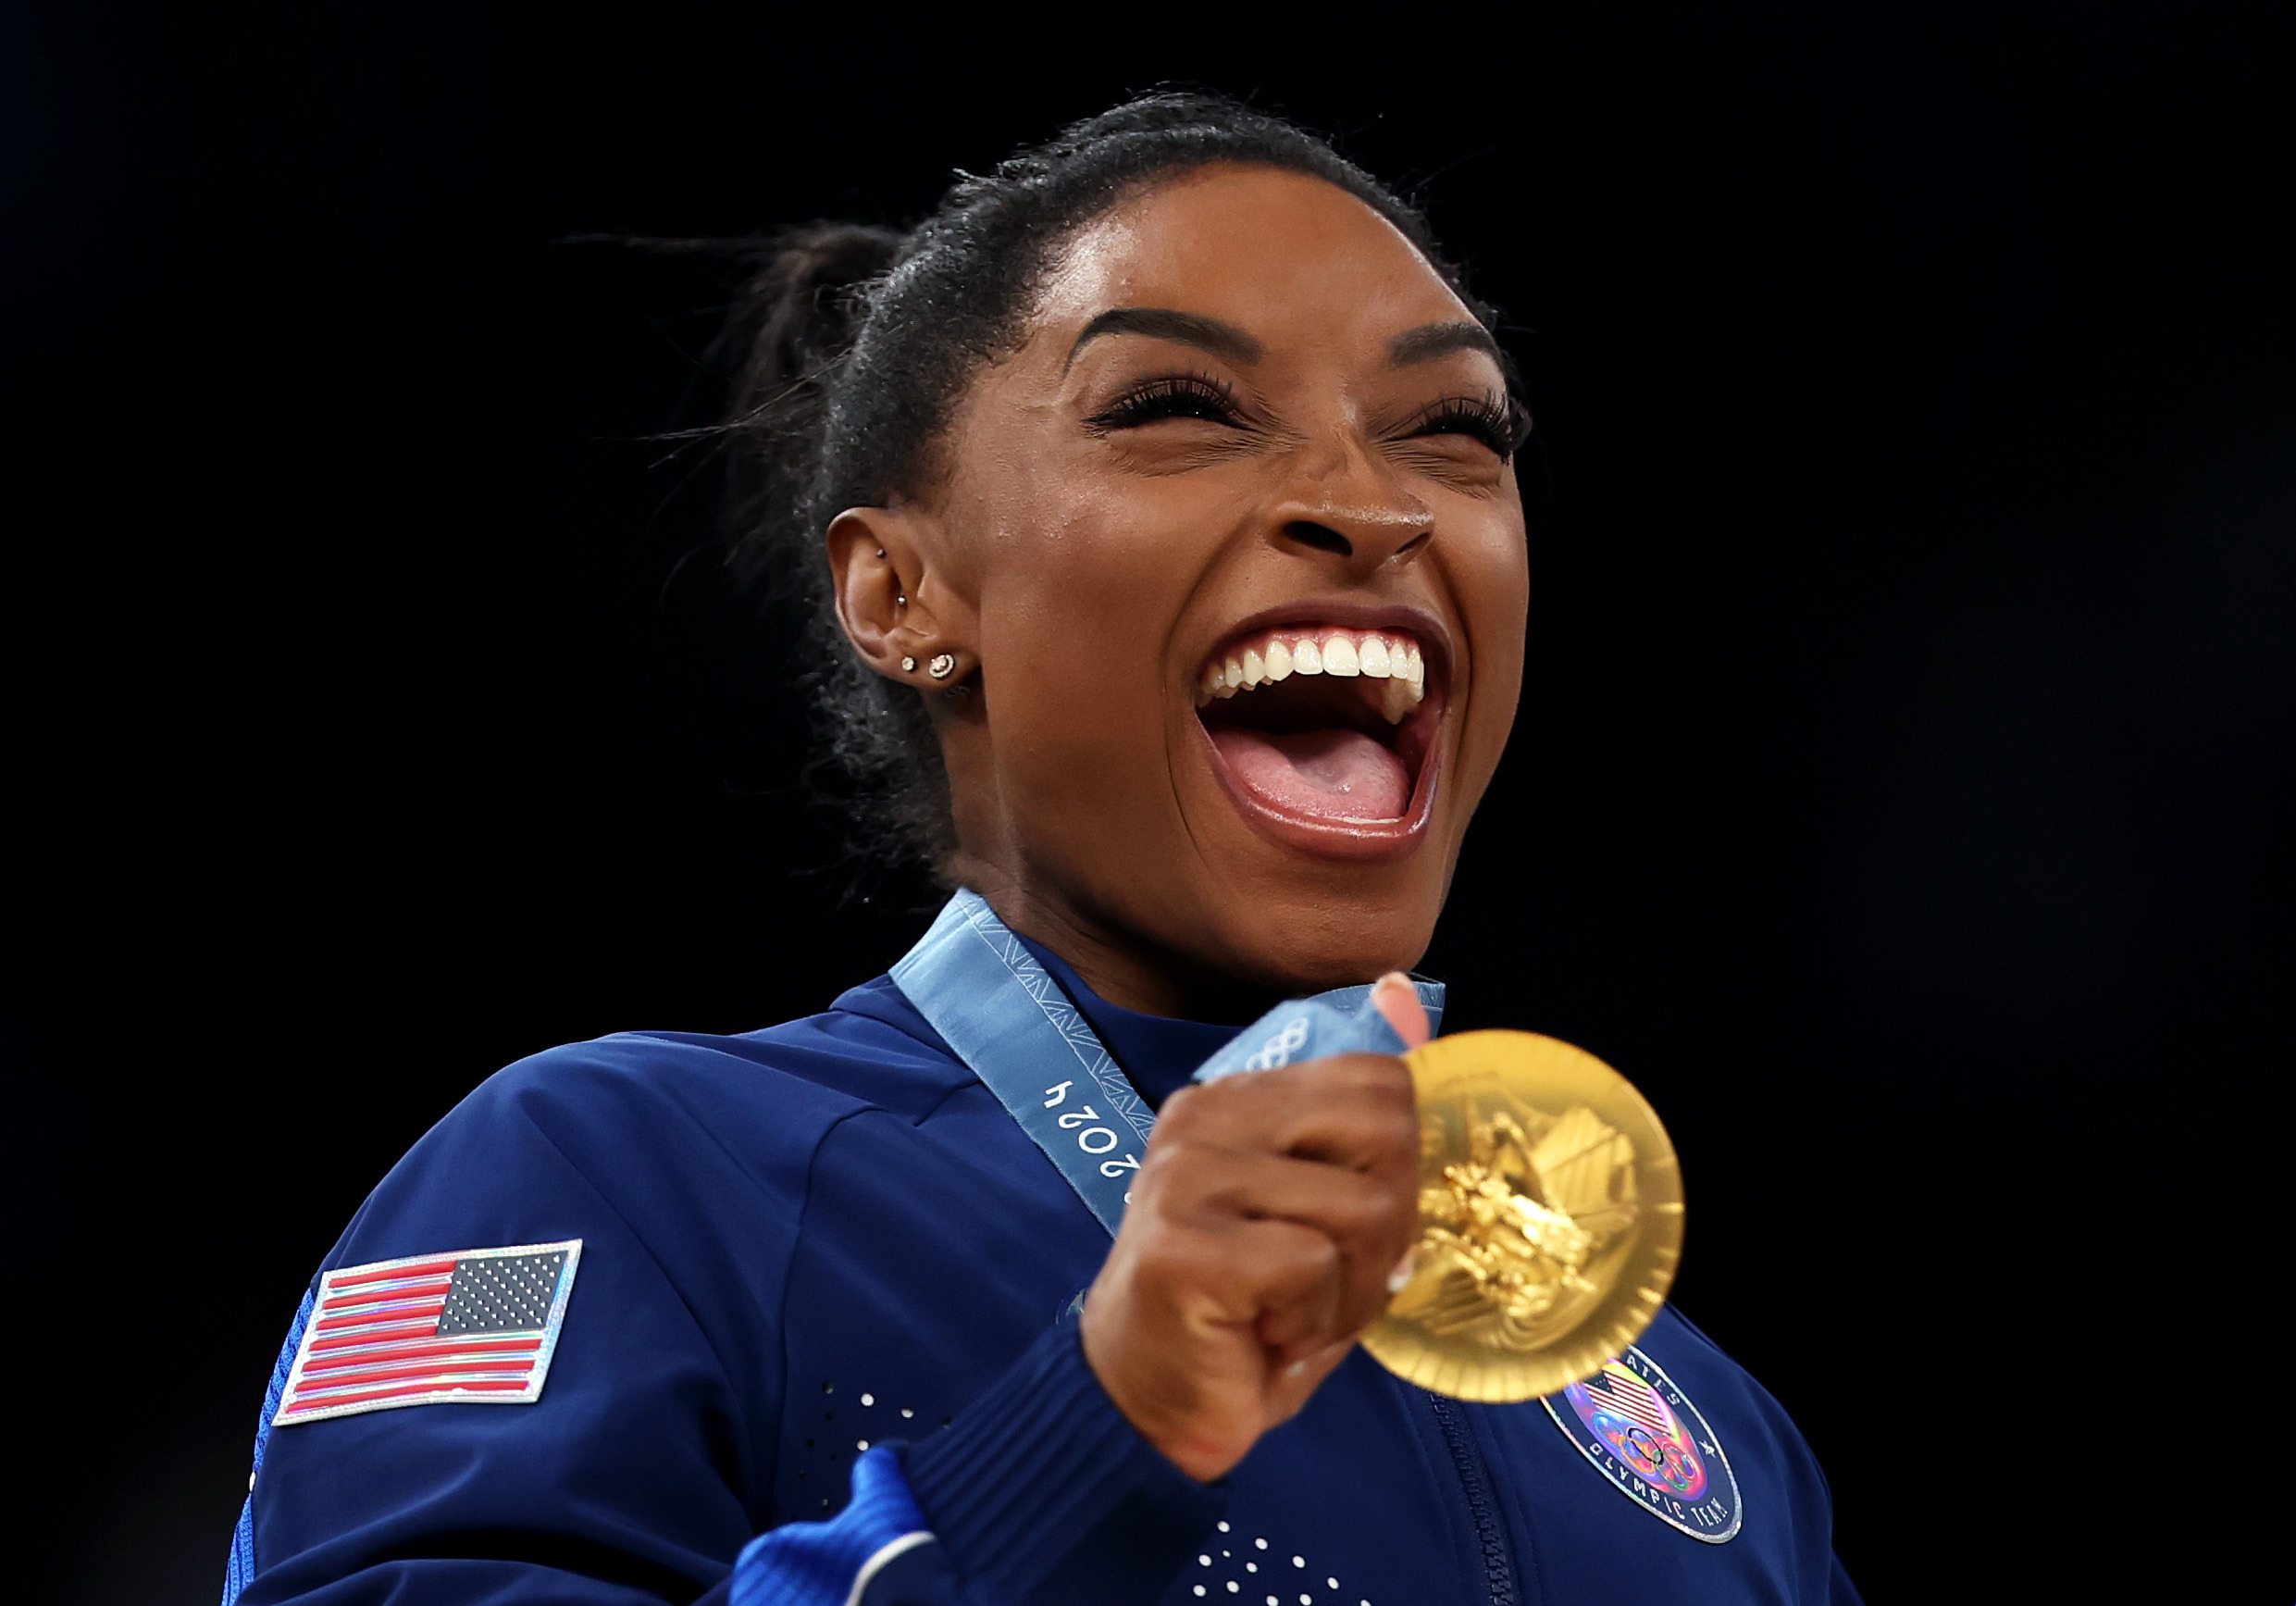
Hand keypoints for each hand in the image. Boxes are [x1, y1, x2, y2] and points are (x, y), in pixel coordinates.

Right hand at [1079, 975, 1428, 1480]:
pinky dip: (1312, 1319)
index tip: (1358, 1231)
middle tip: (1338, 1278)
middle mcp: (1203, 1118)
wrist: (1147, 1404)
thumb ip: (1361, 1134)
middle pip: (1386, 1129)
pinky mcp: (1185, 1245)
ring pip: (1360, 1208)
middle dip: (1391, 1224)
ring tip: (1296, 1313)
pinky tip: (1265, 1334)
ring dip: (1353, 1289)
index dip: (1399, 1167)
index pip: (1377, 1079)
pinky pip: (1312, 1263)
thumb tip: (1407, 1011)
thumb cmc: (1244, 1311)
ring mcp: (1186, 1176)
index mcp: (1236, 1099)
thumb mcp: (1313, 1210)